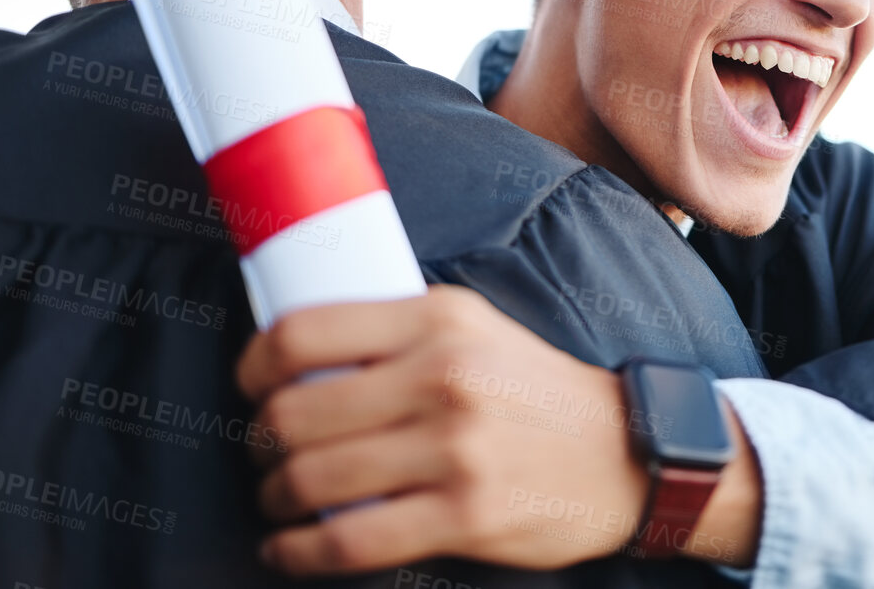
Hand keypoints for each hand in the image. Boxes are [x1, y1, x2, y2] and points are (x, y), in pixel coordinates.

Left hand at [236, 285, 759, 575]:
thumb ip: (397, 329)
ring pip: (313, 478)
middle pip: (294, 411)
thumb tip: (298, 343)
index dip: (253, 364)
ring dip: (276, 495)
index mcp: (438, 320)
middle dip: (260, 439)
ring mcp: (455, 450)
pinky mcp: (464, 516)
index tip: (250, 383)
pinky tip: (288, 548)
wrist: (623, 453)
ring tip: (281, 495)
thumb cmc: (532, 389)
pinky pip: (349, 543)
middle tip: (264, 448)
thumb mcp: (473, 326)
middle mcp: (443, 377)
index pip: (303, 332)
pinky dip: (299, 552)